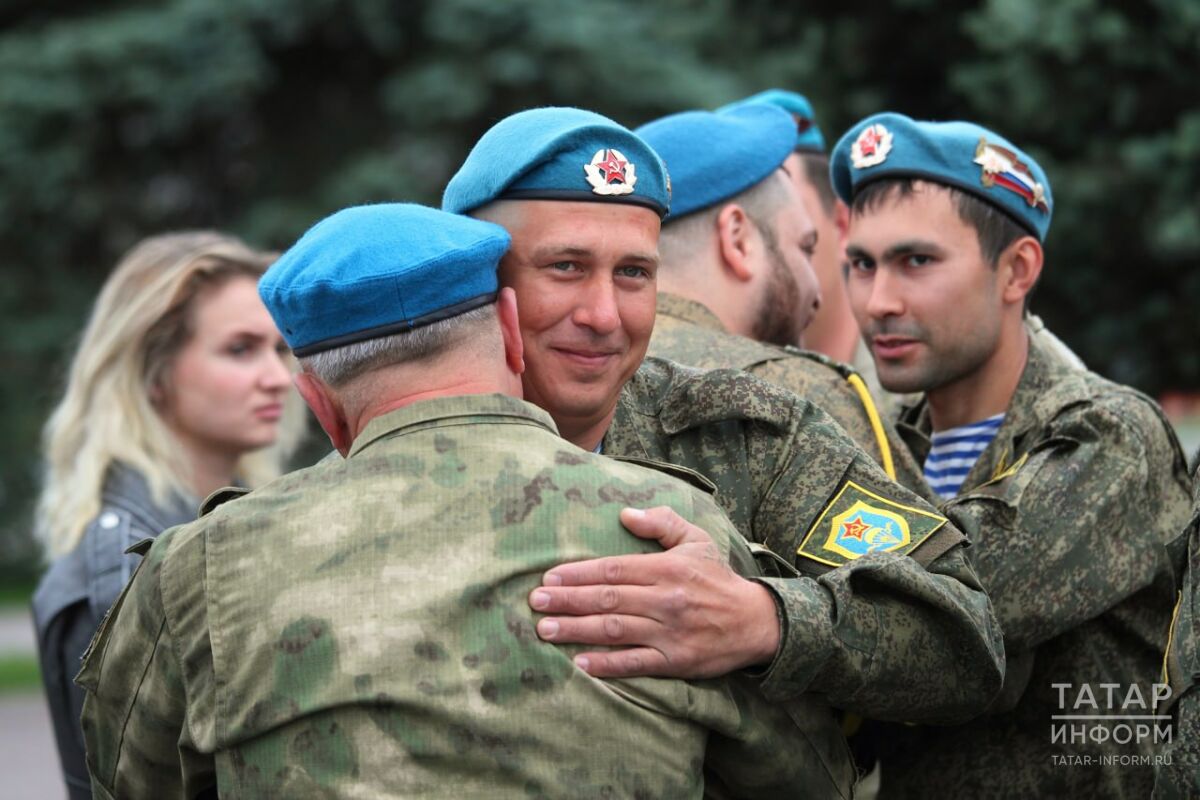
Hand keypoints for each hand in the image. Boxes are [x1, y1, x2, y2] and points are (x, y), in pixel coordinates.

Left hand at [528, 506, 780, 678]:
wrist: (755, 621)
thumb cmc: (717, 578)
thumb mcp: (696, 540)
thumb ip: (661, 523)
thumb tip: (625, 514)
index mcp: (666, 568)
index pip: (613, 570)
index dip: (578, 574)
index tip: (549, 577)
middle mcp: (665, 599)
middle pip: (607, 599)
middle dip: (568, 600)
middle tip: (535, 602)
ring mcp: (669, 632)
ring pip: (615, 630)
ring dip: (577, 630)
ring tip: (546, 630)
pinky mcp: (675, 660)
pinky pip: (636, 663)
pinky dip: (607, 664)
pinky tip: (580, 663)